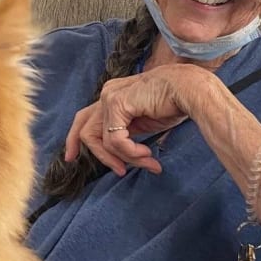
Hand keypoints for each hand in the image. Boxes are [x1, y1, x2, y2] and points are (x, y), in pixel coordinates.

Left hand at [64, 65, 205, 176]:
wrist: (189, 89)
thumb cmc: (174, 103)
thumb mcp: (143, 121)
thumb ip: (127, 132)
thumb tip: (121, 157)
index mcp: (113, 96)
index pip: (85, 119)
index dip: (74, 139)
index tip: (72, 158)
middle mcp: (107, 94)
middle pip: (84, 129)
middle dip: (96, 154)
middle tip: (118, 171)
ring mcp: (109, 97)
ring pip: (102, 141)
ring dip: (126, 157)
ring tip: (147, 161)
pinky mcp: (116, 103)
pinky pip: (114, 141)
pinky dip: (130, 152)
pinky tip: (147, 153)